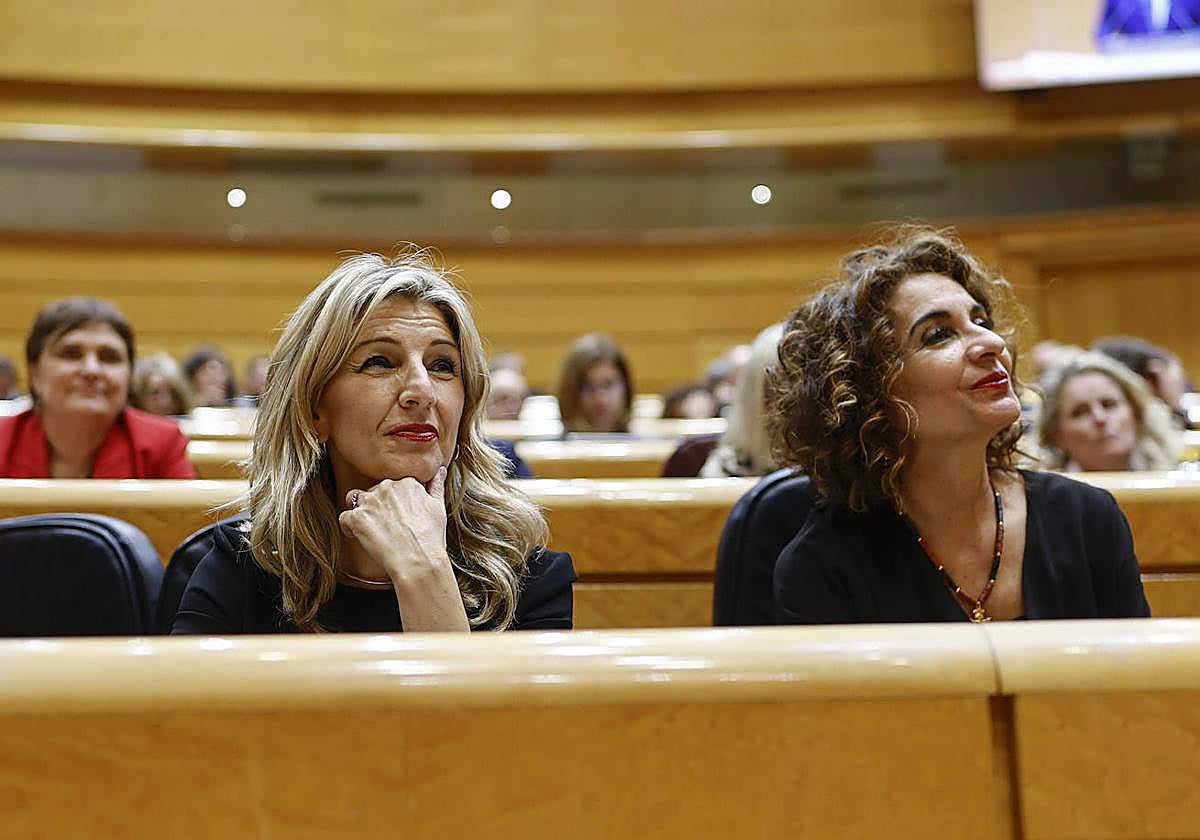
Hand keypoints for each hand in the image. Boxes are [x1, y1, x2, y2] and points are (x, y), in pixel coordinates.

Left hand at [337, 467, 451, 586]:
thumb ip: (436, 485)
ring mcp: (371, 501)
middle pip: (373, 491)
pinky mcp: (357, 518)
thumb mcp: (439, 507)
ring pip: (355, 499)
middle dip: (376, 507)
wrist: (420, 560)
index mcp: (407, 482)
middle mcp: (387, 487)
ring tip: (370, 530)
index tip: (396, 517)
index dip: (392, 502)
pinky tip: (359, 537)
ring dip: (360, 513)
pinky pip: (344, 518)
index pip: (392, 486)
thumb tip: (440, 471)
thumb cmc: (430, 538)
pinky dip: (349, 528)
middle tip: (386, 527)